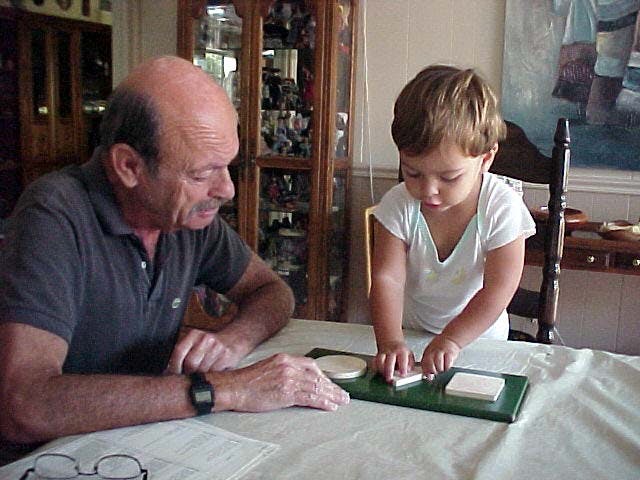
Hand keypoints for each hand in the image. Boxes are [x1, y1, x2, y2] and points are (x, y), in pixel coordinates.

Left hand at [165, 328, 241, 373]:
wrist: (236, 338)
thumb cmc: (213, 345)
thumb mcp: (197, 342)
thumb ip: (184, 354)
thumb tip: (167, 372)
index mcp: (194, 334)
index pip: (179, 351)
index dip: (174, 367)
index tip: (172, 375)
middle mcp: (206, 339)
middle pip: (190, 363)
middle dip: (188, 374)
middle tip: (188, 379)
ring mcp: (217, 347)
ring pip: (203, 370)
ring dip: (200, 378)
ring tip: (201, 378)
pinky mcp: (227, 356)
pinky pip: (215, 373)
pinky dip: (212, 377)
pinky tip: (212, 376)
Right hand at [214, 353, 349, 411]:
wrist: (233, 388)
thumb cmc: (246, 381)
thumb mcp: (267, 368)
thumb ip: (283, 371)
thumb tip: (296, 381)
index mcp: (284, 359)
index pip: (311, 365)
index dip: (323, 375)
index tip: (330, 384)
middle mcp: (288, 366)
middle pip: (317, 377)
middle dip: (331, 386)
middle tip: (342, 394)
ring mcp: (288, 379)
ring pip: (316, 387)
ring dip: (331, 396)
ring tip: (341, 401)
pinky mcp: (286, 393)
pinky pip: (309, 398)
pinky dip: (322, 402)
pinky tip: (329, 406)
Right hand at [374, 341, 414, 382]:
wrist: (391, 340)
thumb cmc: (400, 350)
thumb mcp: (409, 354)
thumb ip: (410, 364)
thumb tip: (408, 370)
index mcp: (401, 351)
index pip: (402, 359)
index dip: (403, 367)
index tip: (403, 374)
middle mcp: (392, 352)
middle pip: (389, 360)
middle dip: (389, 370)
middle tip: (390, 379)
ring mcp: (383, 353)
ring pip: (380, 360)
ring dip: (381, 369)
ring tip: (384, 376)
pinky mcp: (377, 356)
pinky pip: (374, 361)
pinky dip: (375, 367)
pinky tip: (377, 371)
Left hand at [420, 335, 460, 379]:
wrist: (450, 339)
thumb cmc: (439, 346)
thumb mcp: (430, 351)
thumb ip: (427, 362)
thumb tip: (425, 374)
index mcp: (427, 352)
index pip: (424, 364)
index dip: (426, 372)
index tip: (428, 376)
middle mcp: (434, 352)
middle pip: (431, 366)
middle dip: (433, 372)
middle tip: (435, 372)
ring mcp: (442, 352)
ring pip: (439, 367)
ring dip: (440, 370)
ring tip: (442, 368)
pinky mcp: (450, 353)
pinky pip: (448, 365)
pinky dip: (447, 367)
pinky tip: (447, 365)